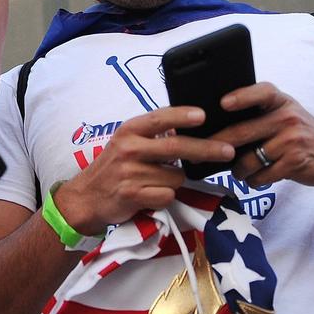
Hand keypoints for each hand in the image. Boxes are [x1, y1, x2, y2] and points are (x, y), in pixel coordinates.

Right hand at [53, 106, 235, 234]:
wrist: (86, 197)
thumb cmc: (113, 168)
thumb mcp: (126, 143)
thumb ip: (152, 135)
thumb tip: (189, 129)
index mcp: (128, 131)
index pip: (159, 118)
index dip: (182, 116)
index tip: (202, 115)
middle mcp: (129, 148)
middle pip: (176, 147)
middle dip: (206, 149)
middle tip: (227, 150)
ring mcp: (130, 172)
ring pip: (176, 176)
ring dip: (175, 181)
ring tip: (157, 182)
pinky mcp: (132, 195)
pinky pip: (167, 195)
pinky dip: (165, 197)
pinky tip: (150, 196)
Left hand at [219, 82, 313, 187]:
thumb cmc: (302, 136)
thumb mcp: (286, 116)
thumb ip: (259, 116)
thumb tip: (216, 129)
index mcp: (282, 102)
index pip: (261, 92)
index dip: (242, 96)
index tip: (223, 104)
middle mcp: (288, 117)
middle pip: (242, 131)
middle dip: (216, 146)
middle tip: (199, 156)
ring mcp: (293, 140)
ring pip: (248, 159)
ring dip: (237, 170)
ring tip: (238, 171)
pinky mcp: (296, 162)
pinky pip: (262, 175)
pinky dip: (253, 180)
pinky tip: (256, 178)